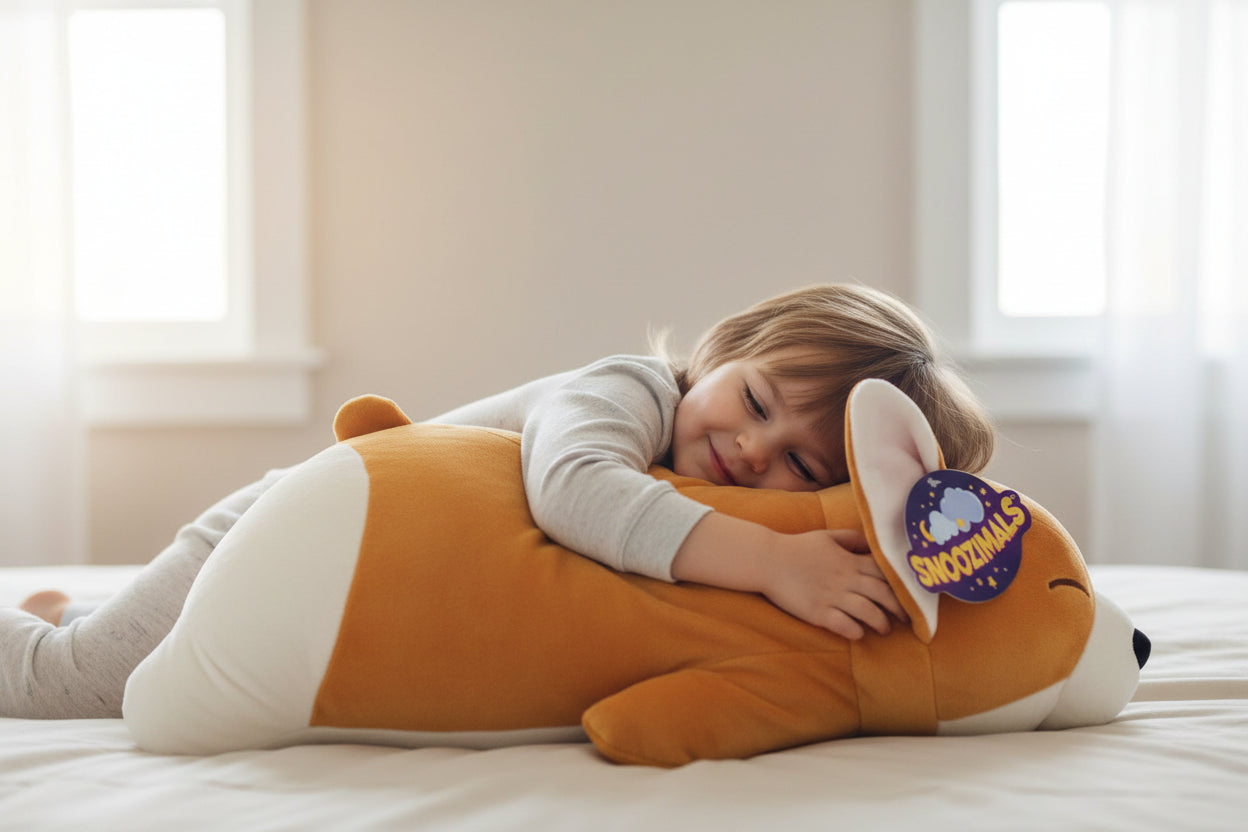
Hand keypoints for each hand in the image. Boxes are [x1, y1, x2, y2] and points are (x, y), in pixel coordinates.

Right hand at [670, 513, 907, 638]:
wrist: (767, 560)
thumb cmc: (797, 547)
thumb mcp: (826, 536)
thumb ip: (851, 538)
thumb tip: (871, 544)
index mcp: (850, 561)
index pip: (885, 573)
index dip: (901, 584)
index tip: (909, 594)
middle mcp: (845, 579)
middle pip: (884, 595)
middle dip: (899, 608)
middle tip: (905, 618)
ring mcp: (832, 596)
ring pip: (869, 613)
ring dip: (881, 623)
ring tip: (884, 629)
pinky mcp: (818, 612)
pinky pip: (845, 625)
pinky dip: (856, 631)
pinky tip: (858, 633)